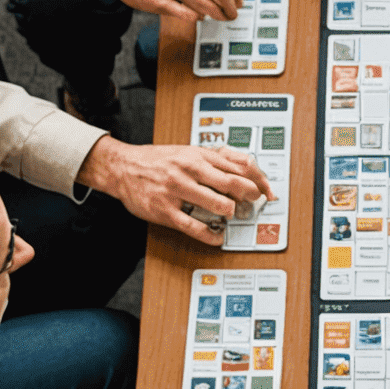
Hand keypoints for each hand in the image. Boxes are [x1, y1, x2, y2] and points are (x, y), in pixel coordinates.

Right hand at [78, 138, 273, 243]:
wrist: (123, 167)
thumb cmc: (159, 160)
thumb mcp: (189, 151)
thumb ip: (216, 158)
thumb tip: (245, 165)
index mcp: (199, 155)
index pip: (239, 165)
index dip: (258, 180)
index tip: (267, 190)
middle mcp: (190, 170)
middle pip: (233, 183)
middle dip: (250, 196)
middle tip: (253, 204)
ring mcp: (177, 190)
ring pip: (217, 203)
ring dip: (230, 212)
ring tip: (231, 215)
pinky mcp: (165, 211)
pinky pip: (193, 226)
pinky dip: (210, 235)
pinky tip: (217, 237)